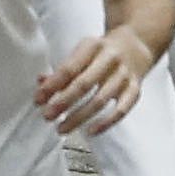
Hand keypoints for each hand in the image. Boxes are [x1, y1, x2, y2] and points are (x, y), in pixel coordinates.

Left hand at [35, 24, 153, 136]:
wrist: (136, 44)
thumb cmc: (102, 51)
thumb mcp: (83, 51)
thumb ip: (63, 69)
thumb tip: (41, 84)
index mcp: (93, 46)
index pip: (70, 68)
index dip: (52, 85)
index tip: (38, 99)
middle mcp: (110, 58)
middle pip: (84, 84)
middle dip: (63, 102)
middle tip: (47, 116)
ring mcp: (124, 74)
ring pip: (100, 100)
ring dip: (78, 117)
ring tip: (61, 128)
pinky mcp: (135, 89)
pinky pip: (121, 110)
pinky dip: (105, 123)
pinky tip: (89, 131)